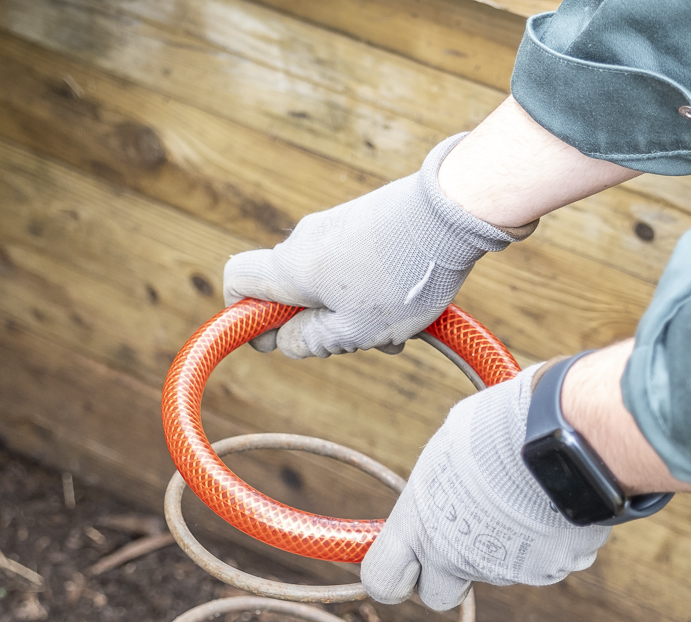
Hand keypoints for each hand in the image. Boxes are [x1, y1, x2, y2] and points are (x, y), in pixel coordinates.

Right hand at [222, 134, 533, 357]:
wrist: (453, 211)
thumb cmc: (403, 278)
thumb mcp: (356, 330)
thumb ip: (312, 340)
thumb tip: (286, 341)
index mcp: (292, 267)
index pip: (237, 282)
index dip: (246, 316)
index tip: (276, 339)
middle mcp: (306, 240)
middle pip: (291, 290)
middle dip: (318, 324)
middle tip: (358, 342)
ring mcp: (337, 225)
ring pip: (329, 282)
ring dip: (354, 312)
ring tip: (398, 331)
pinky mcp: (366, 219)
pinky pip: (354, 264)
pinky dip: (372, 290)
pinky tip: (411, 307)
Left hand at [362, 364, 609, 609]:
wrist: (560, 436)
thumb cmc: (495, 430)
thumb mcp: (446, 451)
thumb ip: (435, 490)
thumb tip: (437, 492)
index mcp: (418, 527)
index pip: (382, 581)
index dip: (393, 577)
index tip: (405, 565)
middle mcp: (454, 558)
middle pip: (440, 595)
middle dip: (450, 576)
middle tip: (467, 536)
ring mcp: (502, 570)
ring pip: (497, 571)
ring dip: (505, 546)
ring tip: (521, 497)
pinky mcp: (548, 570)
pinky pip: (543, 562)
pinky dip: (546, 541)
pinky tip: (551, 504)